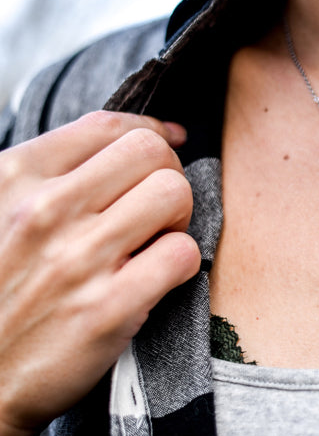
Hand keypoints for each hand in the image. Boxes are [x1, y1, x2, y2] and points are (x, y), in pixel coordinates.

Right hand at [0, 112, 199, 435]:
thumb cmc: (3, 291)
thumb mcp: (2, 214)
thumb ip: (55, 176)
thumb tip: (146, 134)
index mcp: (14, 179)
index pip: (108, 127)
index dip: (152, 132)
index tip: (170, 142)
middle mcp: (43, 211)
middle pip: (151, 153)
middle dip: (168, 175)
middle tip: (158, 209)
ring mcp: (75, 259)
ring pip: (174, 195)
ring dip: (179, 219)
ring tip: (157, 242)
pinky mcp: (107, 308)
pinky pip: (183, 255)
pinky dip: (183, 265)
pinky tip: (160, 278)